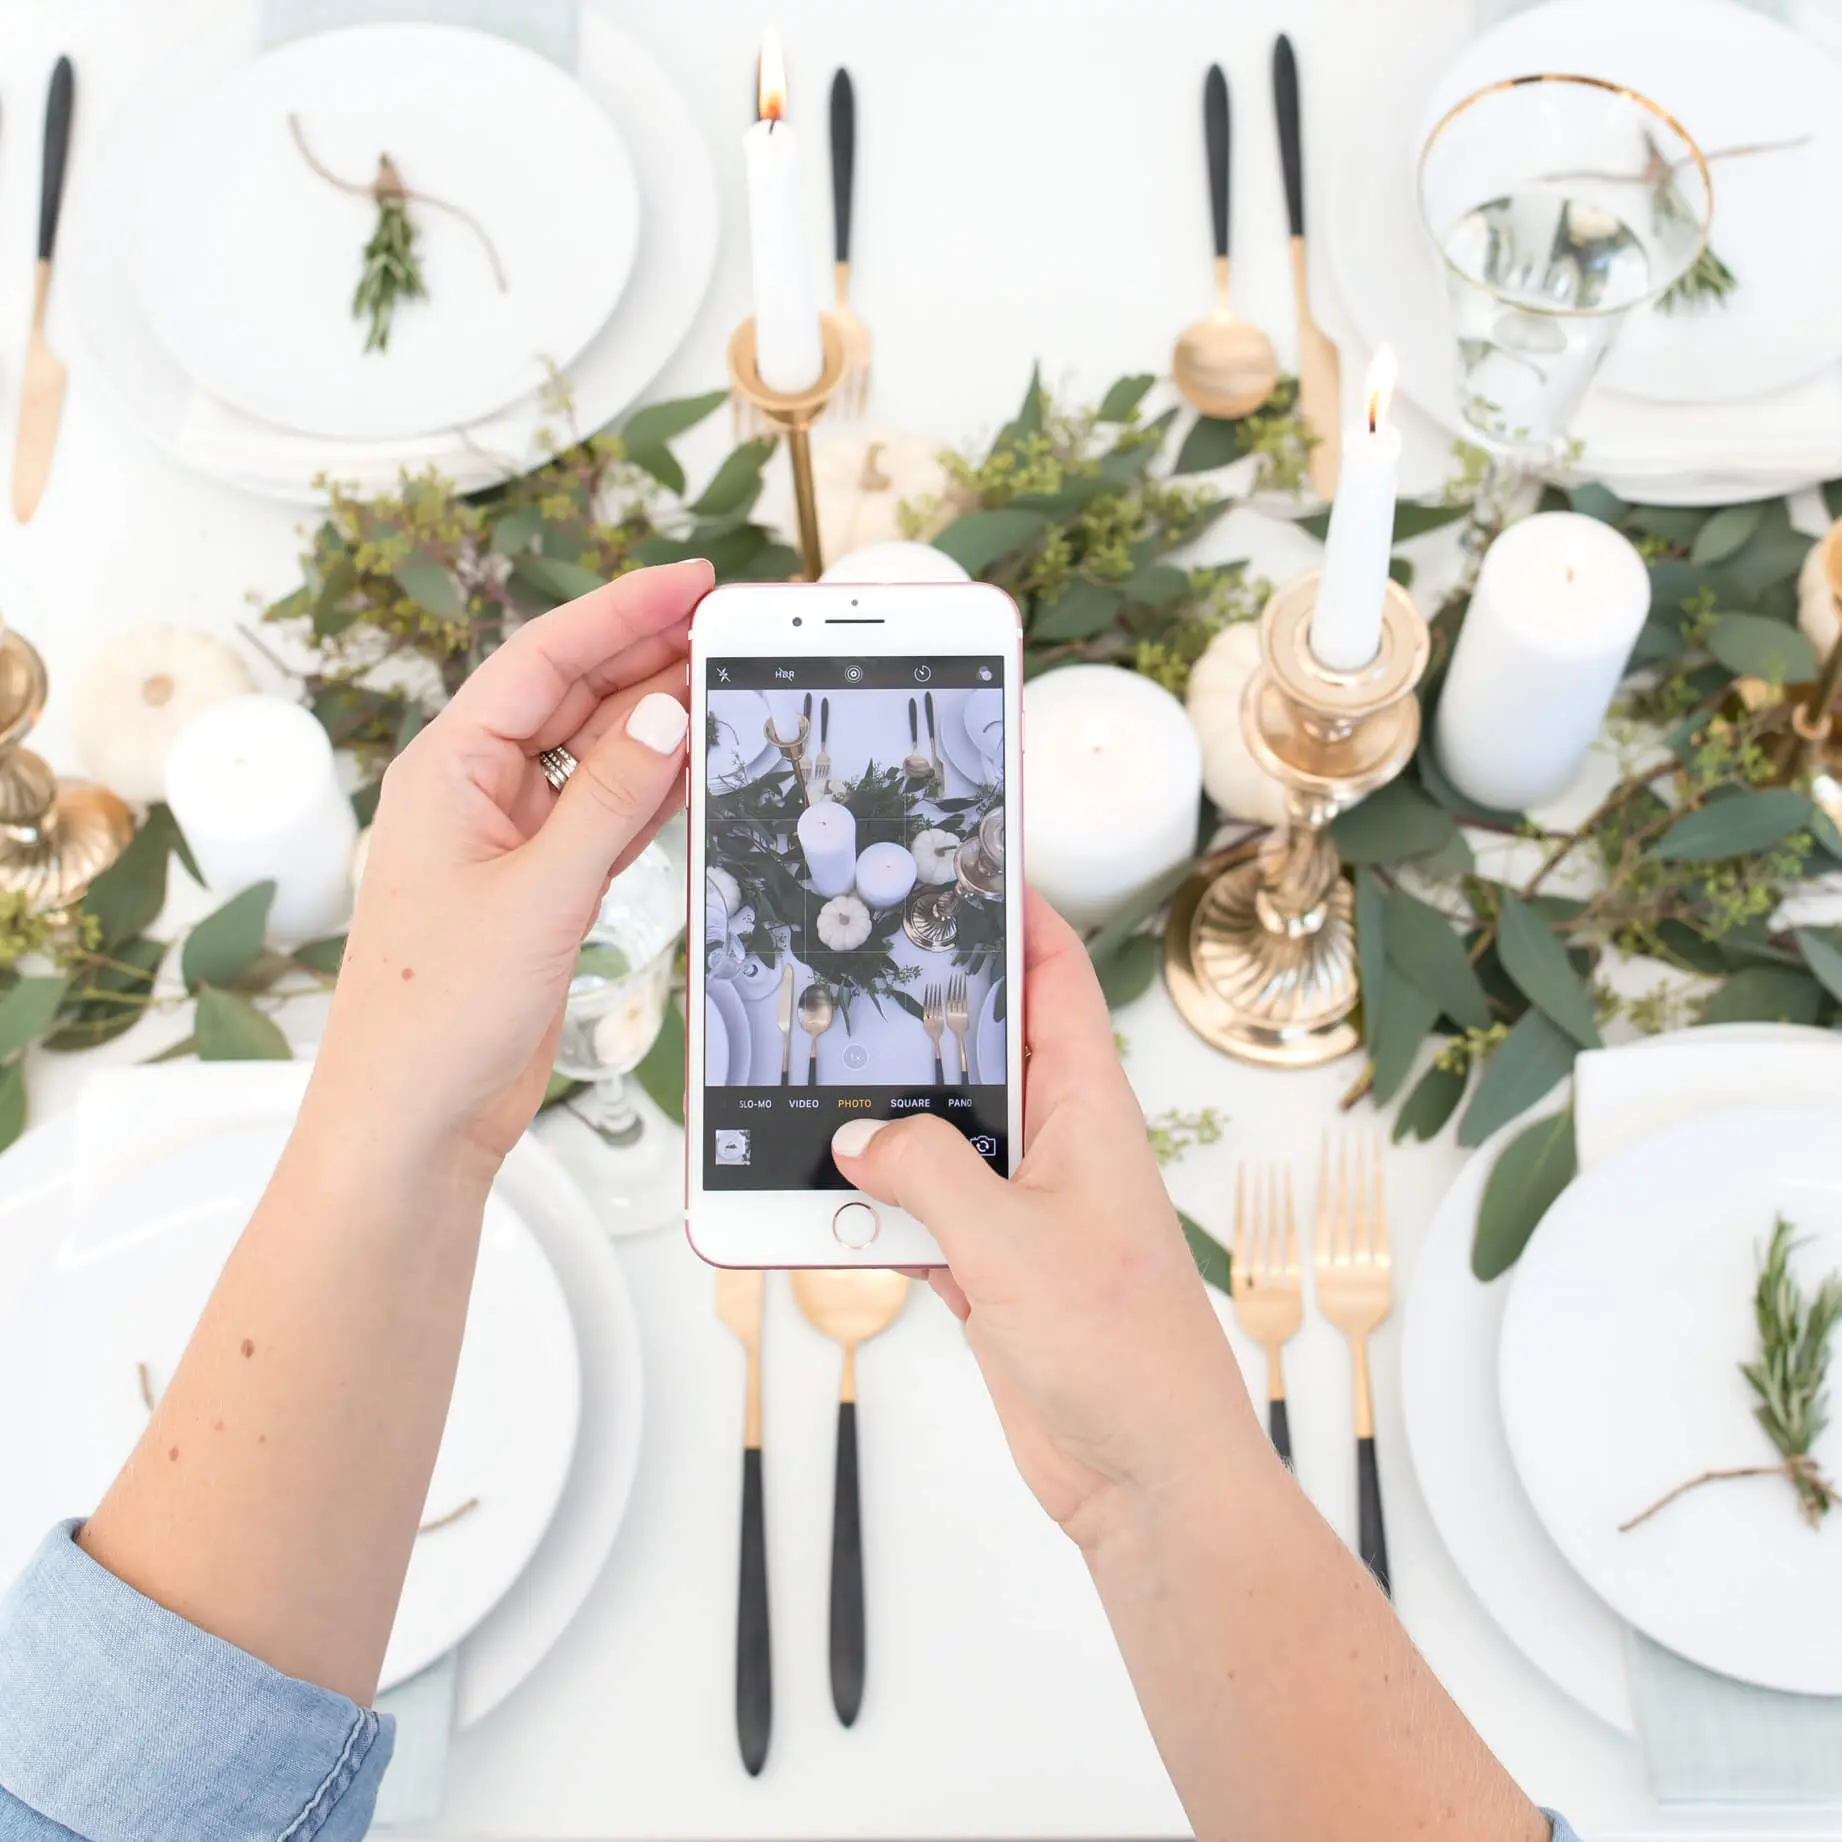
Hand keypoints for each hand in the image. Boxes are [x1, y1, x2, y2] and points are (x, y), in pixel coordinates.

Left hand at [307, 559, 710, 1169]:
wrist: (415, 1119)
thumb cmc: (435, 1014)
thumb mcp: (537, 895)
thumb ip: (610, 803)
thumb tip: (667, 716)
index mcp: (448, 769)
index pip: (543, 659)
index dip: (620, 611)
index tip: (690, 582)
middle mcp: (478, 792)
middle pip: (574, 698)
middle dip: (648, 656)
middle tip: (730, 624)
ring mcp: (513, 842)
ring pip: (598, 757)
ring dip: (659, 722)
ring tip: (729, 678)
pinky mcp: (543, 890)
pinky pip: (609, 817)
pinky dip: (655, 792)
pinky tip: (700, 764)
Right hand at [831, 891, 1254, 1549]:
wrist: (1143, 1473)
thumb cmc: (1122, 1352)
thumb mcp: (1013, 1242)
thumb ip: (928, 1174)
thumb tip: (860, 1136)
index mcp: (1090, 1108)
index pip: (1054, 976)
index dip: (1016, 911)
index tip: (963, 857)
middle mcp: (1057, 1144)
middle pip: (983, 1046)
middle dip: (923, 1009)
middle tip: (850, 960)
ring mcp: (1023, 1206)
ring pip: (942, 1131)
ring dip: (884, 1119)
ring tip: (808, 1078)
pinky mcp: (992, 1266)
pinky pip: (921, 1210)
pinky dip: (875, 1205)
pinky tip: (824, 1198)